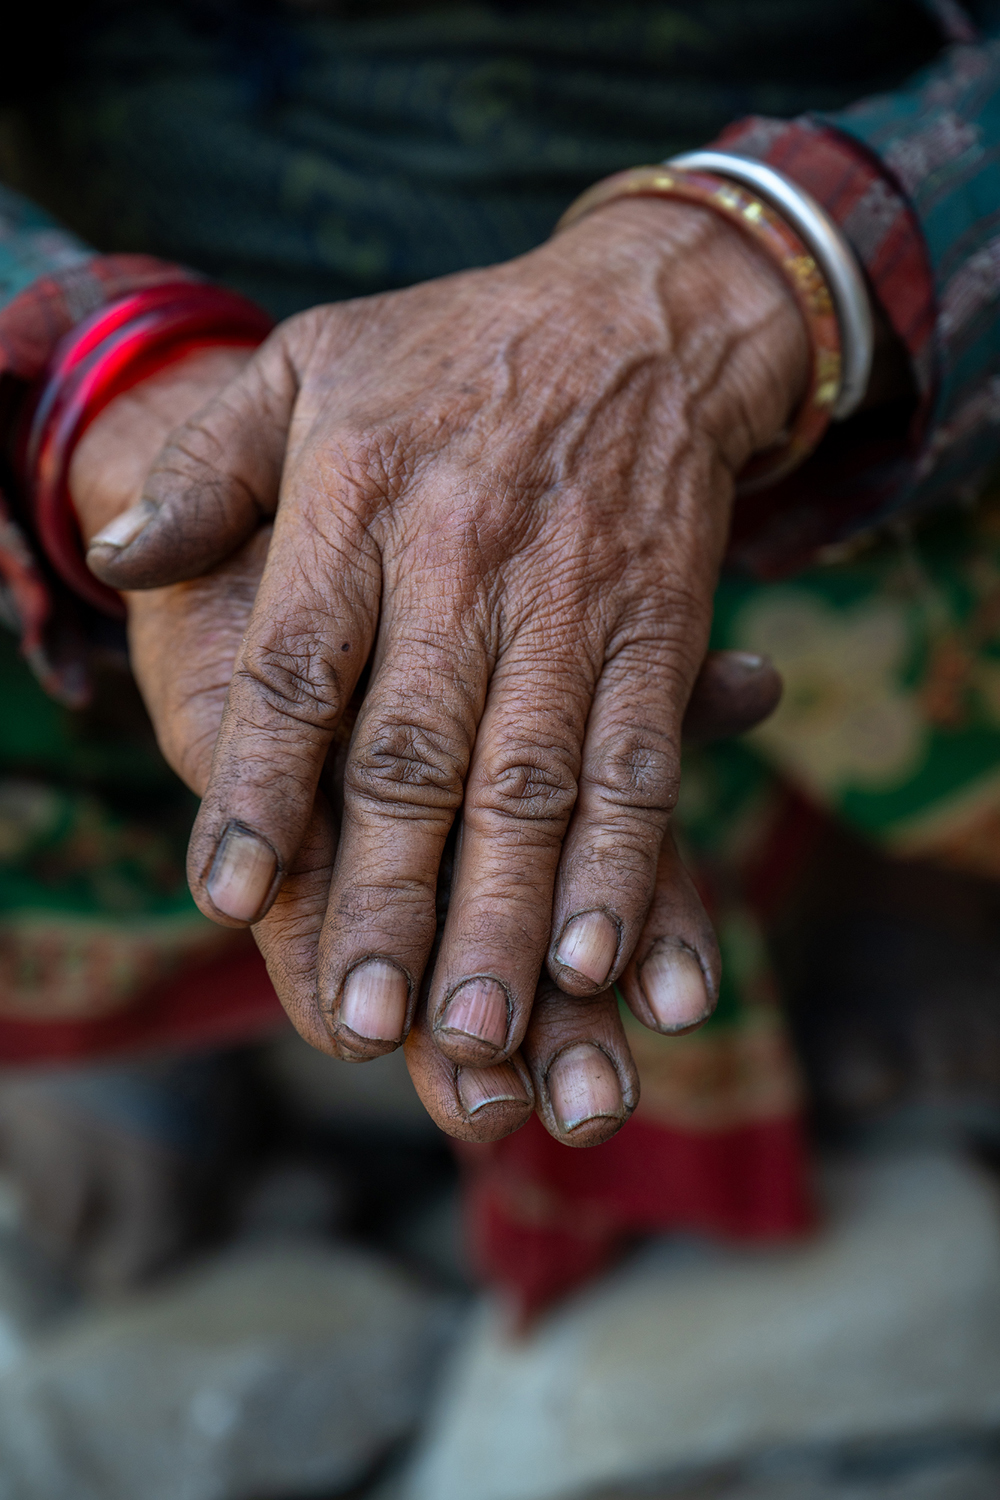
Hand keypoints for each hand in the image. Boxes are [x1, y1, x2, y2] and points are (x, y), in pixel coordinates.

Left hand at [77, 198, 802, 1138]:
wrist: (647, 320)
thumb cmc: (455, 352)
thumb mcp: (311, 364)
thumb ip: (208, 466)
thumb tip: (115, 557)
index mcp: (358, 503)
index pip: (294, 669)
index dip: (255, 787)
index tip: (224, 896)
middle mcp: (461, 565)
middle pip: (413, 758)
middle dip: (387, 898)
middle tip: (360, 1021)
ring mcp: (571, 606)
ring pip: (529, 785)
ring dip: (504, 916)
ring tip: (475, 1032)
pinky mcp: (660, 633)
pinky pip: (639, 762)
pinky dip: (622, 864)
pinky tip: (598, 959)